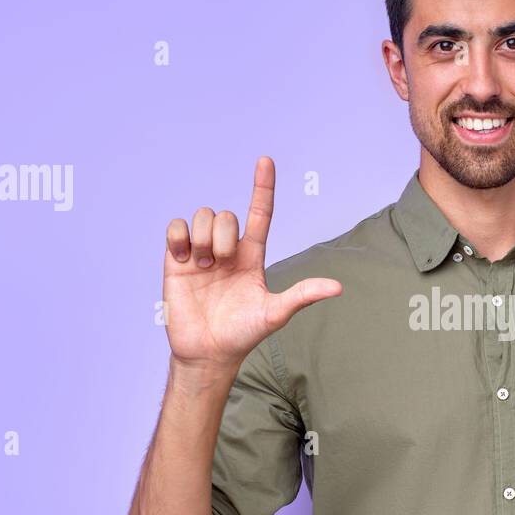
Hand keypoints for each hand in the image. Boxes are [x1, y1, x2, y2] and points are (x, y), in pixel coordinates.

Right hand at [162, 156, 341, 369]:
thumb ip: (302, 295)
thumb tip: (338, 288)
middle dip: (223, 236)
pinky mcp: (176, 260)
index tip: (266, 161)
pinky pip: (176, 227)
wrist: (208, 353)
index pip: (260, 213)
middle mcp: (227, 249)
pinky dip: (179, 237)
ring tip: (204, 268)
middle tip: (220, 266)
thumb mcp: (275, 313)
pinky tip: (182, 259)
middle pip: (226, 214)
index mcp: (252, 256)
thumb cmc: (243, 335)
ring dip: (203, 239)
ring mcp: (201, 253)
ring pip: (203, 216)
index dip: (263, 186)